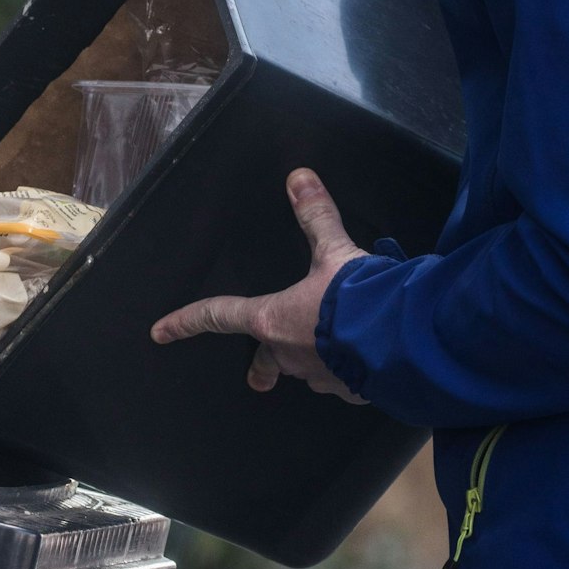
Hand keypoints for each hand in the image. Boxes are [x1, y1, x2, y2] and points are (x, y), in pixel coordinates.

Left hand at [150, 169, 369, 403]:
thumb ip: (317, 218)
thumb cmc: (360, 298)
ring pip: (305, 370)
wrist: (407, 340)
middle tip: (256, 378)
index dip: (186, 321)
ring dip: (311, 360)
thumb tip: (299, 177)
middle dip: (262, 368)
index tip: (160, 332)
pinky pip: (340, 381)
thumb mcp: (336, 252)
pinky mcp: (351, 391)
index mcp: (273, 320)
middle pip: (266, 359)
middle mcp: (289, 353)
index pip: (218, 316)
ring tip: (325, 351)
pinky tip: (361, 364)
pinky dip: (346, 370)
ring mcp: (319, 376)